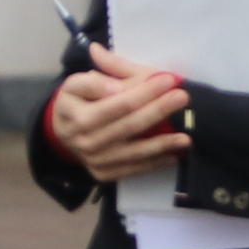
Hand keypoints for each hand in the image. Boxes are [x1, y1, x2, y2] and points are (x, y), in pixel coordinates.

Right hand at [48, 43, 192, 186]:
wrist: (62, 131)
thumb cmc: (77, 101)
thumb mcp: (78, 82)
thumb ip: (99, 74)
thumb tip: (111, 78)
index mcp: (78, 116)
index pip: (118, 103)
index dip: (144, 91)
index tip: (168, 79)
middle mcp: (85, 141)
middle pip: (129, 126)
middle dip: (158, 111)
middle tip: (183, 98)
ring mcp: (95, 161)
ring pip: (134, 152)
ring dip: (162, 144)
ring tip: (186, 136)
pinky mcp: (103, 174)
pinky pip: (133, 169)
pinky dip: (155, 163)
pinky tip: (174, 155)